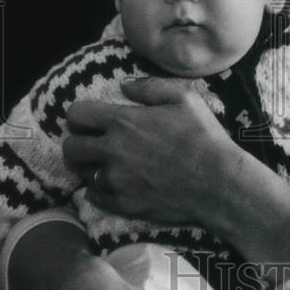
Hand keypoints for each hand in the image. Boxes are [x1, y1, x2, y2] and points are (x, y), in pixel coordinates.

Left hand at [63, 78, 239, 227]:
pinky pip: (95, 197)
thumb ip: (150, 87)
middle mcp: (112, 151)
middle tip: (93, 143)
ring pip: (83, 173)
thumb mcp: (185, 98)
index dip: (80, 115)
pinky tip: (116, 184)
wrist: (218, 183)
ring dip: (91, 167)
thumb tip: (124, 85)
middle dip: (78, 142)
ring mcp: (116, 181)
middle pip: (71, 147)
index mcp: (123, 122)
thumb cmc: (204, 137)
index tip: (90, 119)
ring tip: (108, 164)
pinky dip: (100, 190)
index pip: (76, 114)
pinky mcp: (123, 204)